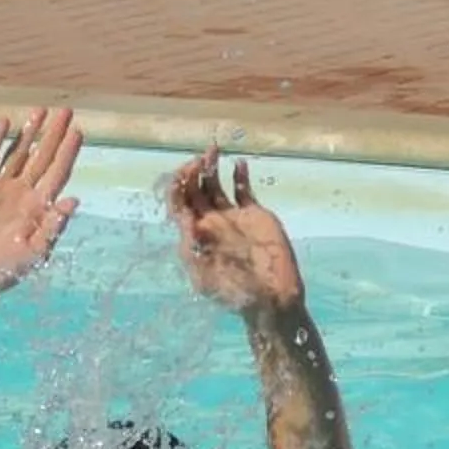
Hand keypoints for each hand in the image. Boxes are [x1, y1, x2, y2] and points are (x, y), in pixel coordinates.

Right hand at [0, 110, 80, 298]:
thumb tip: (74, 200)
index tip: (80, 131)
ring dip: (28, 133)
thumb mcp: (35, 251)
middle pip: (42, 157)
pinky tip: (5, 123)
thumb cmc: (4, 269)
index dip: (69, 152)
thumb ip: (53, 225)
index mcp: (40, 207)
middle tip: (65, 110)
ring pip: (17, 153)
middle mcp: (22, 193)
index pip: (58, 173)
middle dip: (54, 135)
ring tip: (40, 111)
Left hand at [169, 148, 305, 315]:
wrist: (271, 297)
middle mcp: (210, 221)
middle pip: (194, 189)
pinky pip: (244, 190)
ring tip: (213, 151)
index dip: (178, 185)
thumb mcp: (204, 276)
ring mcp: (232, 216)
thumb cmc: (234, 292)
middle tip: (199, 159)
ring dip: (211, 167)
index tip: (185, 172)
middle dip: (192, 171)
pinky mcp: (255, 214)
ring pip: (215, 185)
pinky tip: (239, 163)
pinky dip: (240, 176)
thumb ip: (192, 249)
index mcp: (194, 234)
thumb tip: (183, 220)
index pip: (178, 202)